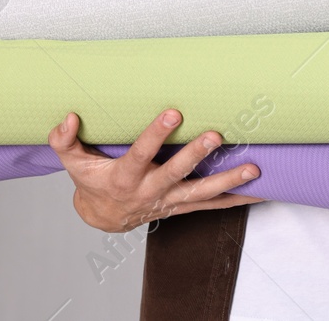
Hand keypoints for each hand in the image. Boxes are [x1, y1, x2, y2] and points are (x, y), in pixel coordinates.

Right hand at [48, 109, 262, 233]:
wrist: (104, 217)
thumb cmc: (92, 181)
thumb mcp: (73, 162)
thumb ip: (65, 141)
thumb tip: (68, 118)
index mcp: (124, 177)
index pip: (141, 154)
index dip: (156, 134)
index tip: (174, 112)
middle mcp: (150, 191)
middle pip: (176, 174)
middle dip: (196, 155)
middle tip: (216, 135)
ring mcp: (170, 201)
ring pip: (201, 193)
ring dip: (228, 181)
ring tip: (253, 169)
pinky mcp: (184, 206)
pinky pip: (214, 205)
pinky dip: (239, 199)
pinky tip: (263, 191)